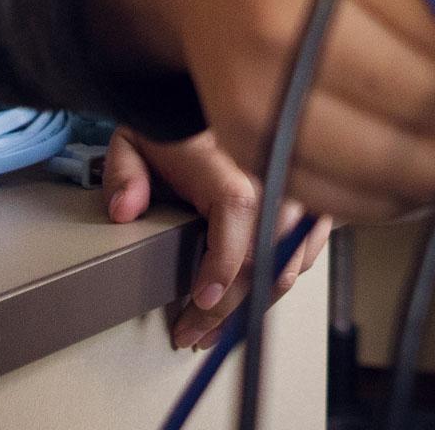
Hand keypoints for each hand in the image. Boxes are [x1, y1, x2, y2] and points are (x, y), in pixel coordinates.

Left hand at [101, 127, 331, 349]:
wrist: (208, 102)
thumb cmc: (175, 128)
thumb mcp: (135, 140)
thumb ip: (125, 172)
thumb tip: (124, 210)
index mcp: (227, 160)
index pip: (236, 209)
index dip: (223, 262)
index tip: (200, 299)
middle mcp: (269, 174)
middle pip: (263, 254)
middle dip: (227, 309)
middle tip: (191, 333)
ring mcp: (295, 189)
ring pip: (290, 263)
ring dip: (253, 304)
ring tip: (217, 328)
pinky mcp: (310, 200)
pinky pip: (308, 251)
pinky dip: (282, 280)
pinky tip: (253, 297)